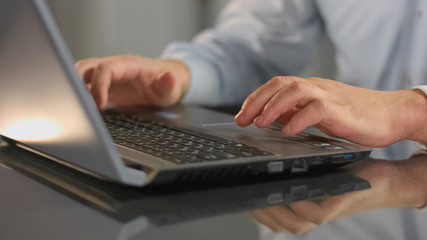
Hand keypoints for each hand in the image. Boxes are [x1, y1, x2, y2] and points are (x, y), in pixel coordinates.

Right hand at [75, 55, 190, 108]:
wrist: (166, 83)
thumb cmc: (167, 85)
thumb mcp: (172, 88)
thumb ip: (168, 84)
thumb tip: (168, 77)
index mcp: (128, 65)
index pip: (106, 69)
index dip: (98, 85)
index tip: (98, 105)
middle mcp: (114, 66)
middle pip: (85, 67)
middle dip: (77, 84)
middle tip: (80, 106)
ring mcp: (107, 75)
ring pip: (80, 74)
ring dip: (74, 88)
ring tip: (79, 108)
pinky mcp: (103, 84)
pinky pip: (83, 84)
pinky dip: (78, 94)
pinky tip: (82, 109)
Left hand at [234, 76, 426, 146]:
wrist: (390, 114)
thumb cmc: (353, 115)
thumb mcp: (318, 114)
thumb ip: (296, 112)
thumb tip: (270, 117)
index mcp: (309, 89)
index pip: (276, 85)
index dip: (256, 98)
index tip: (242, 114)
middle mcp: (316, 88)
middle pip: (280, 84)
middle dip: (257, 101)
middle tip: (242, 120)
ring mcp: (329, 96)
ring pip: (295, 90)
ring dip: (273, 106)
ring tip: (259, 123)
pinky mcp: (341, 110)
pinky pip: (316, 109)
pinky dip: (299, 119)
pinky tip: (288, 131)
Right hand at [250, 153, 426, 233]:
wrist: (380, 177)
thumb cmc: (344, 170)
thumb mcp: (311, 167)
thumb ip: (291, 168)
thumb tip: (265, 158)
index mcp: (300, 207)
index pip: (269, 215)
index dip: (252, 208)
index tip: (240, 193)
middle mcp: (307, 215)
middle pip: (275, 221)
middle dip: (258, 209)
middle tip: (247, 191)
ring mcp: (319, 214)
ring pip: (289, 222)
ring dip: (274, 210)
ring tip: (264, 193)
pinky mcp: (332, 209)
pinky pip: (310, 214)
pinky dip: (297, 205)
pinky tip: (290, 192)